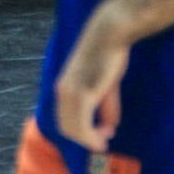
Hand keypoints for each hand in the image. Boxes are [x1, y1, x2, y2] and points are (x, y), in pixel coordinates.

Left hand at [54, 14, 130, 152]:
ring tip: (105, 138)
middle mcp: (63, 91)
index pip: (63, 120)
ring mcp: (71, 93)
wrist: (109, 33)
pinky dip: (92, 138)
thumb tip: (110, 127)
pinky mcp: (84, 94)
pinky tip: (103, 139)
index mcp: (63, 87)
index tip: (101, 133)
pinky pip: (83, 126)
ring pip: (74, 130)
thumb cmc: (107, 53)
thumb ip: (105, 105)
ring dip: (90, 140)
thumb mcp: (105, 84)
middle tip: (104, 138)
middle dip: (85, 138)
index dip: (80, 132)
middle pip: (66, 128)